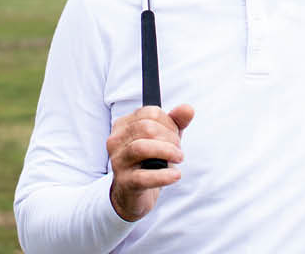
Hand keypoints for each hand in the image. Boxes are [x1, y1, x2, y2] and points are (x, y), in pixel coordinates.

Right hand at [106, 104, 194, 221]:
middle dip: (170, 138)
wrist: (133, 195)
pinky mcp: (124, 182)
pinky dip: (164, 175)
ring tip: (179, 158)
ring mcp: (118, 161)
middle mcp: (116, 140)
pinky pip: (143, 177)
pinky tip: (175, 175)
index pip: (150, 113)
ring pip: (141, 148)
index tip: (176, 136)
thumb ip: (176, 122)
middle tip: (178, 151)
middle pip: (146, 128)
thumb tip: (188, 109)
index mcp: (123, 125)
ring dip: (167, 152)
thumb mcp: (165, 139)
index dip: (169, 123)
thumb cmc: (149, 162)